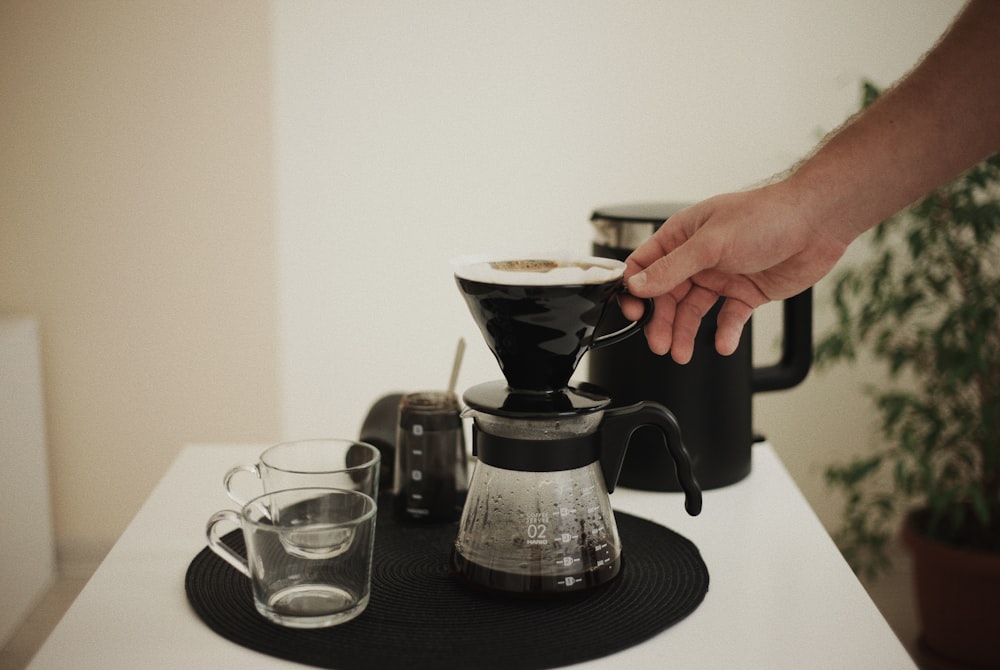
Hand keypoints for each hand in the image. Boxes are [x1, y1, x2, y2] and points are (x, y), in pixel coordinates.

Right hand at [621, 183, 850, 362]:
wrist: (817, 223)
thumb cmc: (766, 216)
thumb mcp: (710, 243)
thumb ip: (672, 268)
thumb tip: (638, 285)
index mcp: (683, 236)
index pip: (646, 265)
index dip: (635, 289)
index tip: (633, 312)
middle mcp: (698, 257)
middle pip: (667, 295)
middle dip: (661, 320)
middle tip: (659, 343)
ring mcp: (722, 275)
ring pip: (693, 310)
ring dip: (685, 332)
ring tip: (681, 352)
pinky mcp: (745, 292)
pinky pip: (728, 318)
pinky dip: (724, 332)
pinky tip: (723, 343)